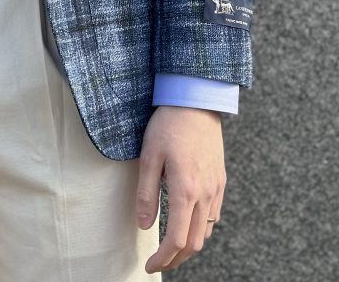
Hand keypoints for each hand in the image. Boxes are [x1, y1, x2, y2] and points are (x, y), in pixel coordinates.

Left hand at [136, 105, 225, 273]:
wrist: (196, 101)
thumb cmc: (168, 125)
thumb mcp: (148, 157)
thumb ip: (146, 194)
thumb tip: (144, 226)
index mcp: (185, 190)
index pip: (176, 240)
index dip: (163, 259)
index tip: (149, 265)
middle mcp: (205, 194)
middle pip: (194, 243)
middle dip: (176, 258)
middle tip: (158, 261)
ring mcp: (216, 188)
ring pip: (206, 232)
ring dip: (189, 245)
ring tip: (170, 245)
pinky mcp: (220, 180)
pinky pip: (213, 215)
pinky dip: (199, 228)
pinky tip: (186, 222)